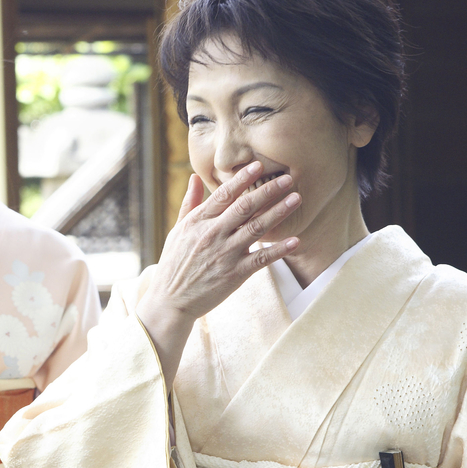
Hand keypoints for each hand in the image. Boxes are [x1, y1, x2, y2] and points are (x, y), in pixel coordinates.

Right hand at [136, 162, 299, 382]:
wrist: (170, 301)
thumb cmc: (174, 264)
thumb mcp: (177, 230)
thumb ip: (190, 203)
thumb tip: (195, 177)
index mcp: (198, 222)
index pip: (224, 195)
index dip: (242, 179)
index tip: (259, 165)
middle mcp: (212, 234)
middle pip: (244, 207)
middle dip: (268, 191)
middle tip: (288, 179)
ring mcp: (225, 254)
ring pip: (256, 228)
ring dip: (278, 212)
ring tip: (296, 199)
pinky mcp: (235, 275)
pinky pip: (261, 259)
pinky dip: (279, 250)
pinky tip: (295, 240)